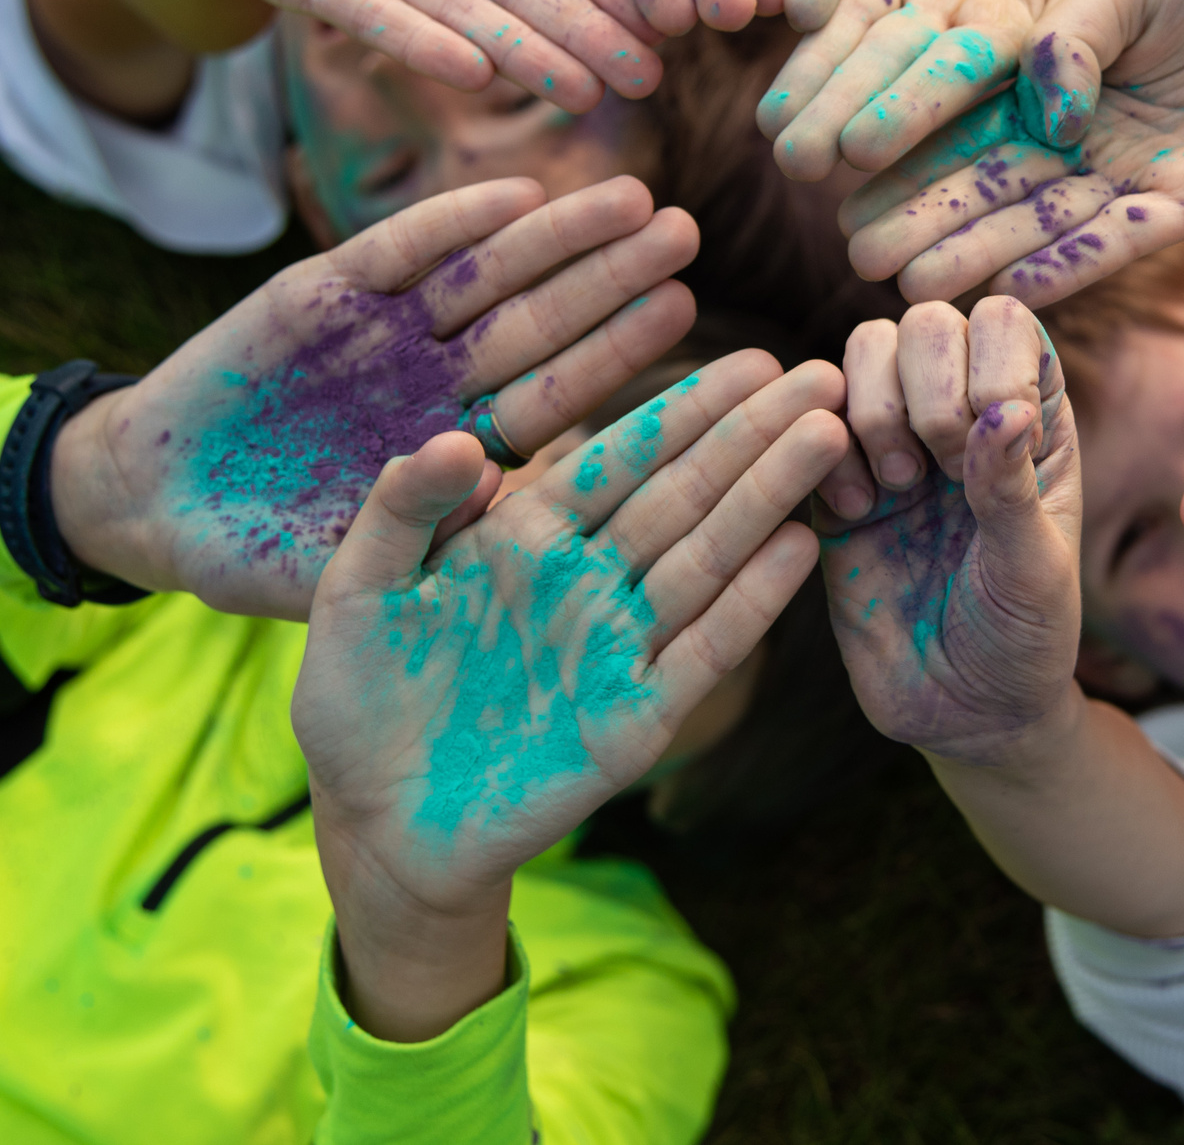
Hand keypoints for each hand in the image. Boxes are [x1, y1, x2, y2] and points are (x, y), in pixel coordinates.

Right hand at [50, 176, 697, 618]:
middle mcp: (435, 378)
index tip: (687, 316)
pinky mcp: (319, 294)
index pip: (554, 392)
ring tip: (626, 198)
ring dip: (552, 235)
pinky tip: (514, 194)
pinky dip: (451, 222)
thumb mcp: (346, 564)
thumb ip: (420, 532)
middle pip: (539, 319)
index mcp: (456, 441)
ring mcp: (383, 333)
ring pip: (485, 274)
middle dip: (608, 277)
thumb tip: (508, 502)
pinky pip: (398, 250)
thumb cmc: (255, 552)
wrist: (146, 505)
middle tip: (683, 233)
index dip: (616, 353)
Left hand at [293, 353, 845, 1038]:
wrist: (376, 823)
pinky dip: (748, 603)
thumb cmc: (358, 697)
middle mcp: (586, 578)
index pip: (619, 454)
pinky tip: (798, 547)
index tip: (750, 359)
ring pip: (707, 556)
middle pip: (684, 492)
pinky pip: (701, 651)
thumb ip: (401, 511)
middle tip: (825, 377)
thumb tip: (460, 443)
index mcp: (525, 533)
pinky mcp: (634, 721)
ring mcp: (617, 647)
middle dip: (753, 435)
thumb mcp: (357, 589)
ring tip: (827, 439)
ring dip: (767, 499)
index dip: (684, 407)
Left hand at [757, 0, 1147, 179]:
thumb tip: (1066, 123)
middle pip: (882, 70)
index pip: (950, 93)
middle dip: (837, 112)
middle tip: (792, 160)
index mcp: (999, 51)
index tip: (862, 155)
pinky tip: (790, 7)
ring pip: (847, 23)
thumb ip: (1085, 40)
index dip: (907, 120)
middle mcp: (936, 20)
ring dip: (809, 67)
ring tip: (770, 117)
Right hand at [816, 298, 1084, 766]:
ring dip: (873, 409)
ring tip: (896, 486)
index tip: (993, 440)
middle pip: (925, 321)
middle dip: (926, 385)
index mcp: (1030, 419)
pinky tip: (856, 511)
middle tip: (938, 469)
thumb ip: (1012, 488)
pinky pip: (808, 418)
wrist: (963, 712)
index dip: (988, 361)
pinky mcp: (834, 482)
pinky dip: (824, 450)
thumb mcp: (1035, 569)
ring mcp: (894, 442)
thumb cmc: (1024, 638)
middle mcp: (961, 415)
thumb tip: (1002, 410)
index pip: (1004, 320)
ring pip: (862, 350)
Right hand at [837, 0, 1183, 304]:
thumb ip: (1075, 30)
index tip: (843, 178)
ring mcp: (1133, 173)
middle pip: (990, 184)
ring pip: (1042, 223)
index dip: (907, 151)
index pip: (965, 120)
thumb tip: (1042, 107)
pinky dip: (1071, 265)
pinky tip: (1014, 288)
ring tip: (913, 285)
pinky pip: (1121, 239)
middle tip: (857, 256)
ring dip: (980, 254)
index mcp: (1058, 79)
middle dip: (925, 220)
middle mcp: (1084, 136)